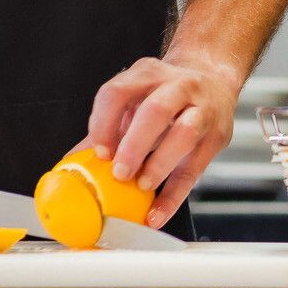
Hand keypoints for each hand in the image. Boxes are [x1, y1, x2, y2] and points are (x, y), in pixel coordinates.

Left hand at [87, 54, 241, 228]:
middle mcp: (178, 86)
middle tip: (120, 173)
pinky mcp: (216, 136)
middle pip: (156, 111)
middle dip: (135, 144)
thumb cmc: (166, 95)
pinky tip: (157, 212)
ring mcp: (202, 109)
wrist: (213, 80)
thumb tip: (71, 162)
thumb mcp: (136, 100)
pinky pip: (195, 169)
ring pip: (185, 133)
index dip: (104, 123)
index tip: (99, 153)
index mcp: (147, 75)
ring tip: (142, 186)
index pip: (118, 92)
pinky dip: (174, 195)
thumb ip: (106, 128)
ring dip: (160, 163)